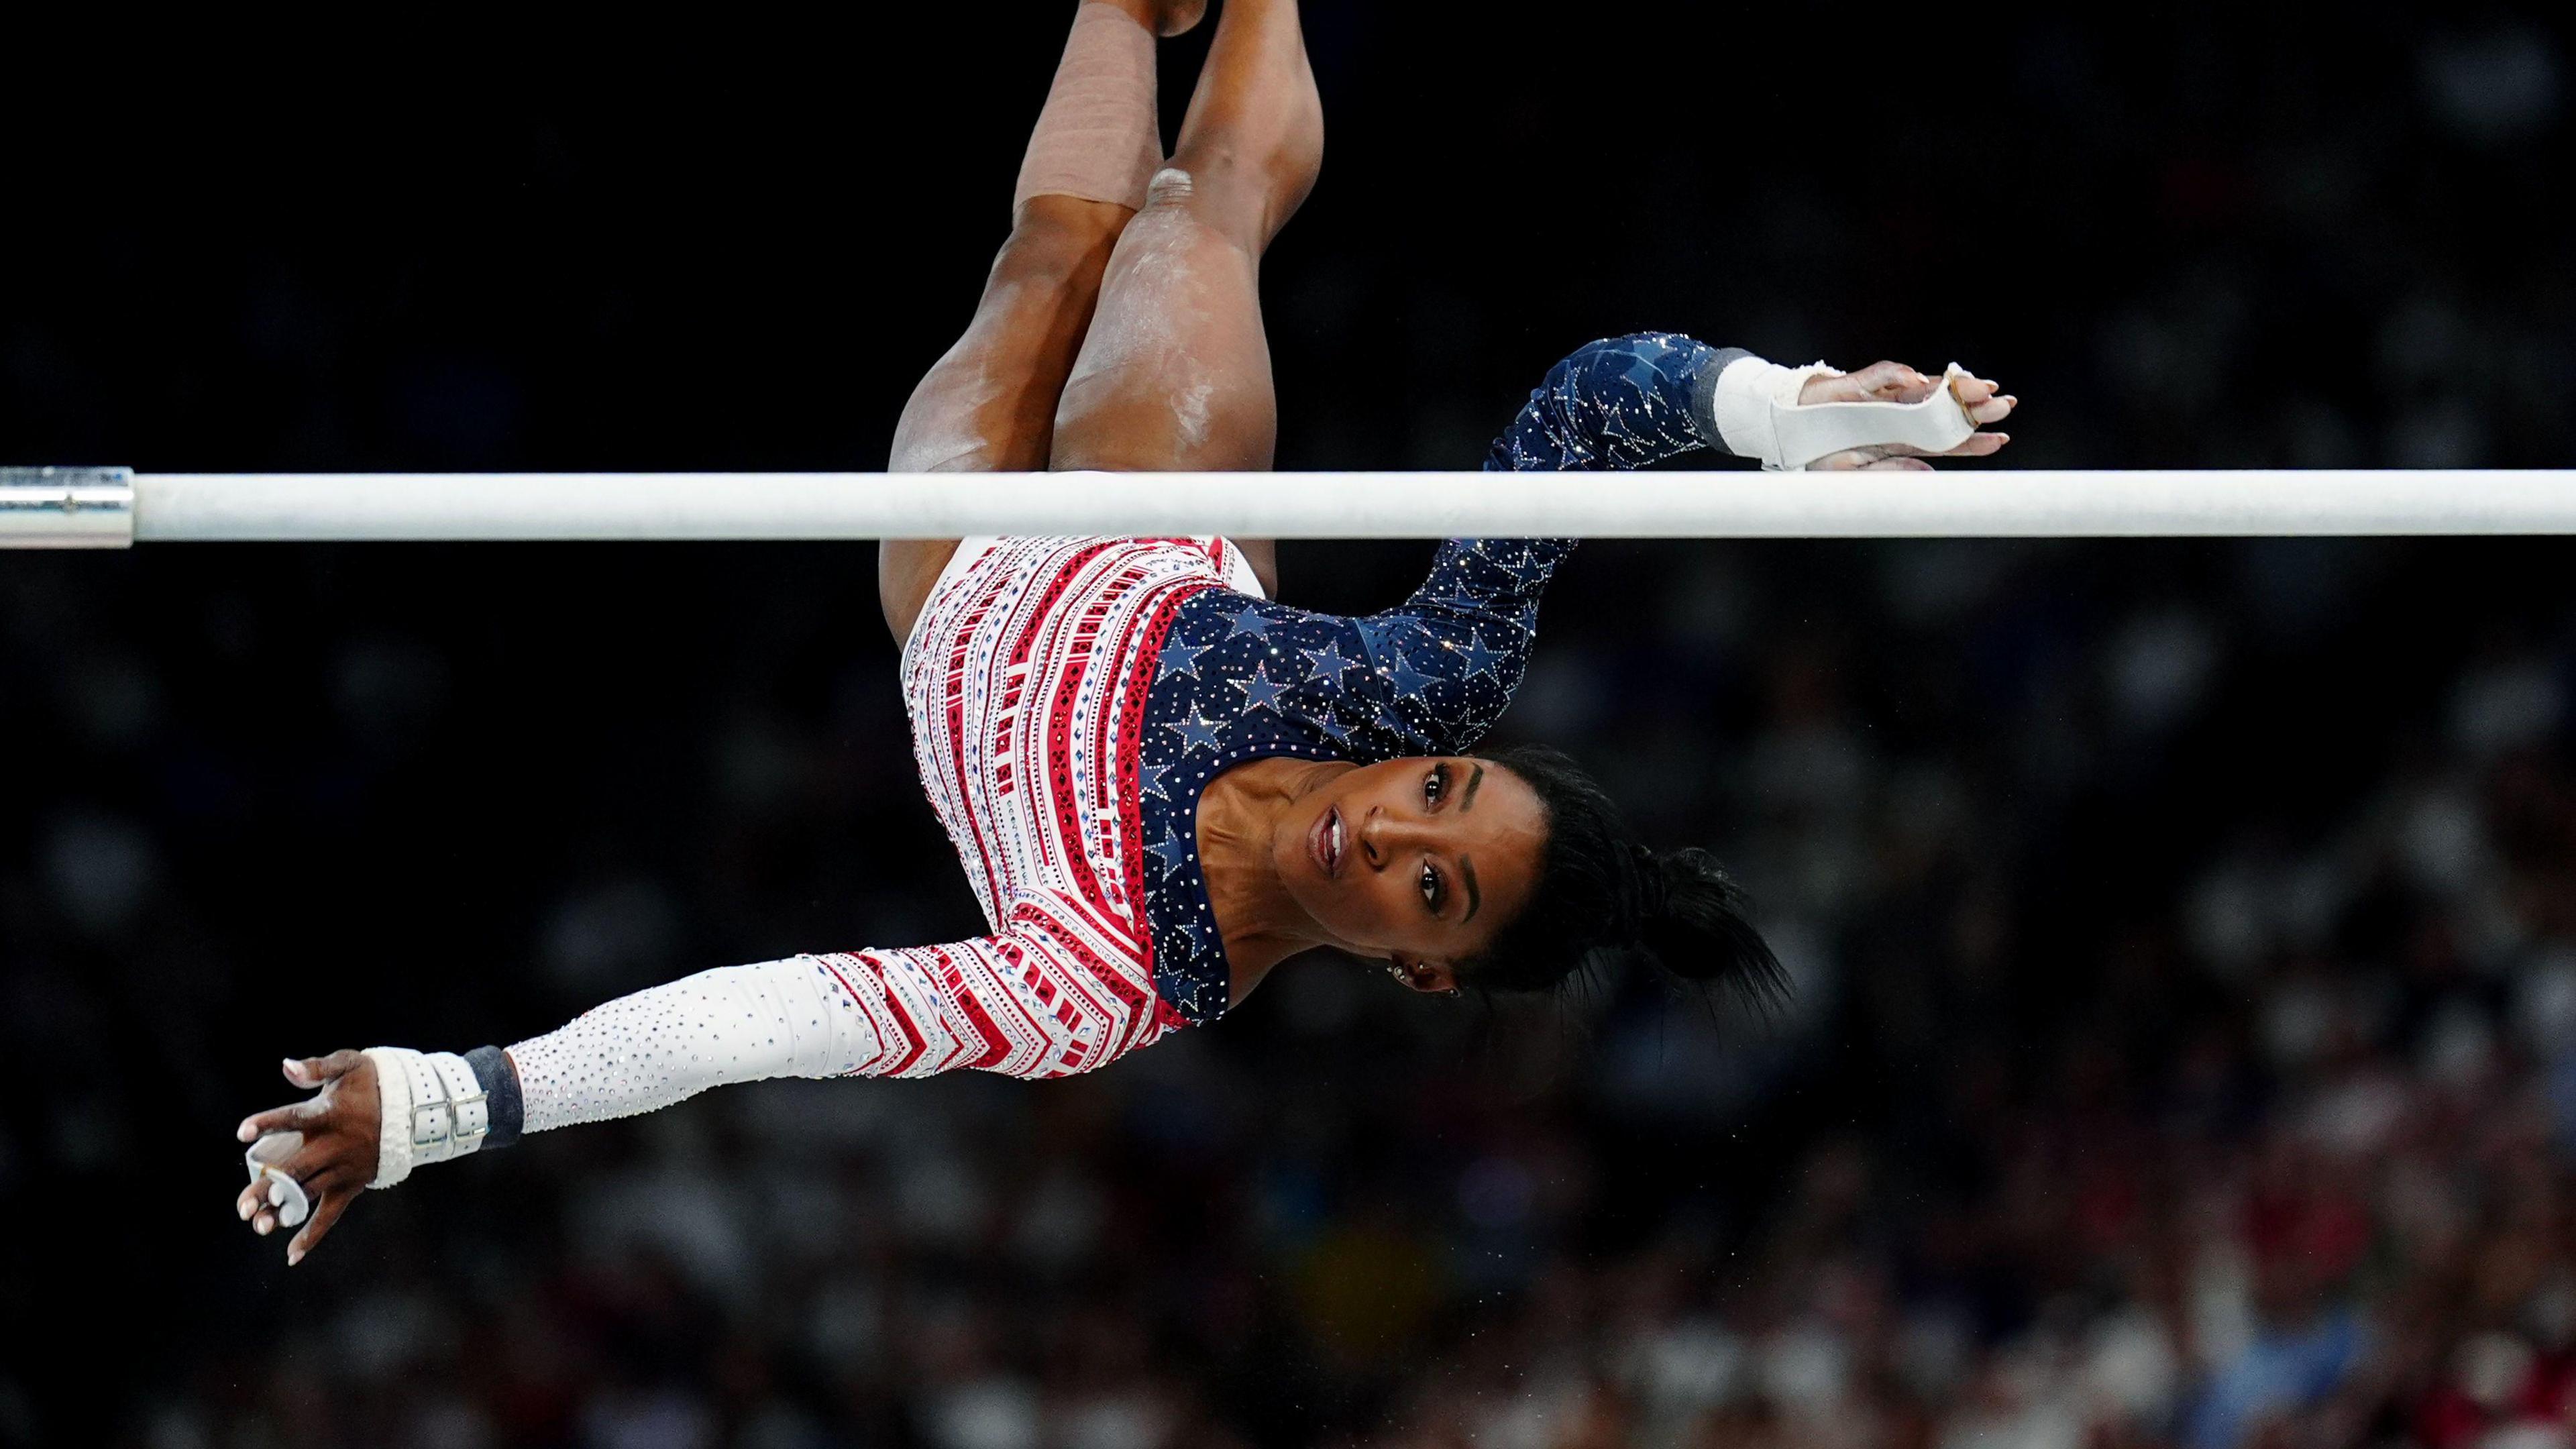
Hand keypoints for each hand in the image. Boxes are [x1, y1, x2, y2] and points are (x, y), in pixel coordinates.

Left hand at [233, 1050, 378, 1264]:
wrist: (414, 1109)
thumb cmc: (373, 1083)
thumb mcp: (349, 1064)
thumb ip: (317, 1066)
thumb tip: (285, 1067)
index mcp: (329, 1113)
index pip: (294, 1118)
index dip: (268, 1124)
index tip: (242, 1133)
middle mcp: (334, 1145)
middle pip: (295, 1170)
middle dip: (267, 1189)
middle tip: (243, 1207)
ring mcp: (343, 1168)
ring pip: (308, 1194)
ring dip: (282, 1212)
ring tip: (258, 1225)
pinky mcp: (351, 1185)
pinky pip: (331, 1214)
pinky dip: (312, 1235)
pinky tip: (290, 1255)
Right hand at [1800, 361, 2015, 470]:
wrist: (1785, 430)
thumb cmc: (1818, 453)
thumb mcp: (1853, 473)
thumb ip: (1889, 472)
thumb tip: (1929, 474)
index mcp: (1899, 441)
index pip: (1944, 442)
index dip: (1971, 441)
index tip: (2000, 440)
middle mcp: (1897, 417)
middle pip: (1943, 411)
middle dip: (1973, 408)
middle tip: (2004, 405)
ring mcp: (1881, 398)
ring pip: (1923, 389)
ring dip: (1950, 387)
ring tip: (1979, 386)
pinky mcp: (1858, 384)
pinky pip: (1880, 376)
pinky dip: (1897, 376)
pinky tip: (1917, 379)